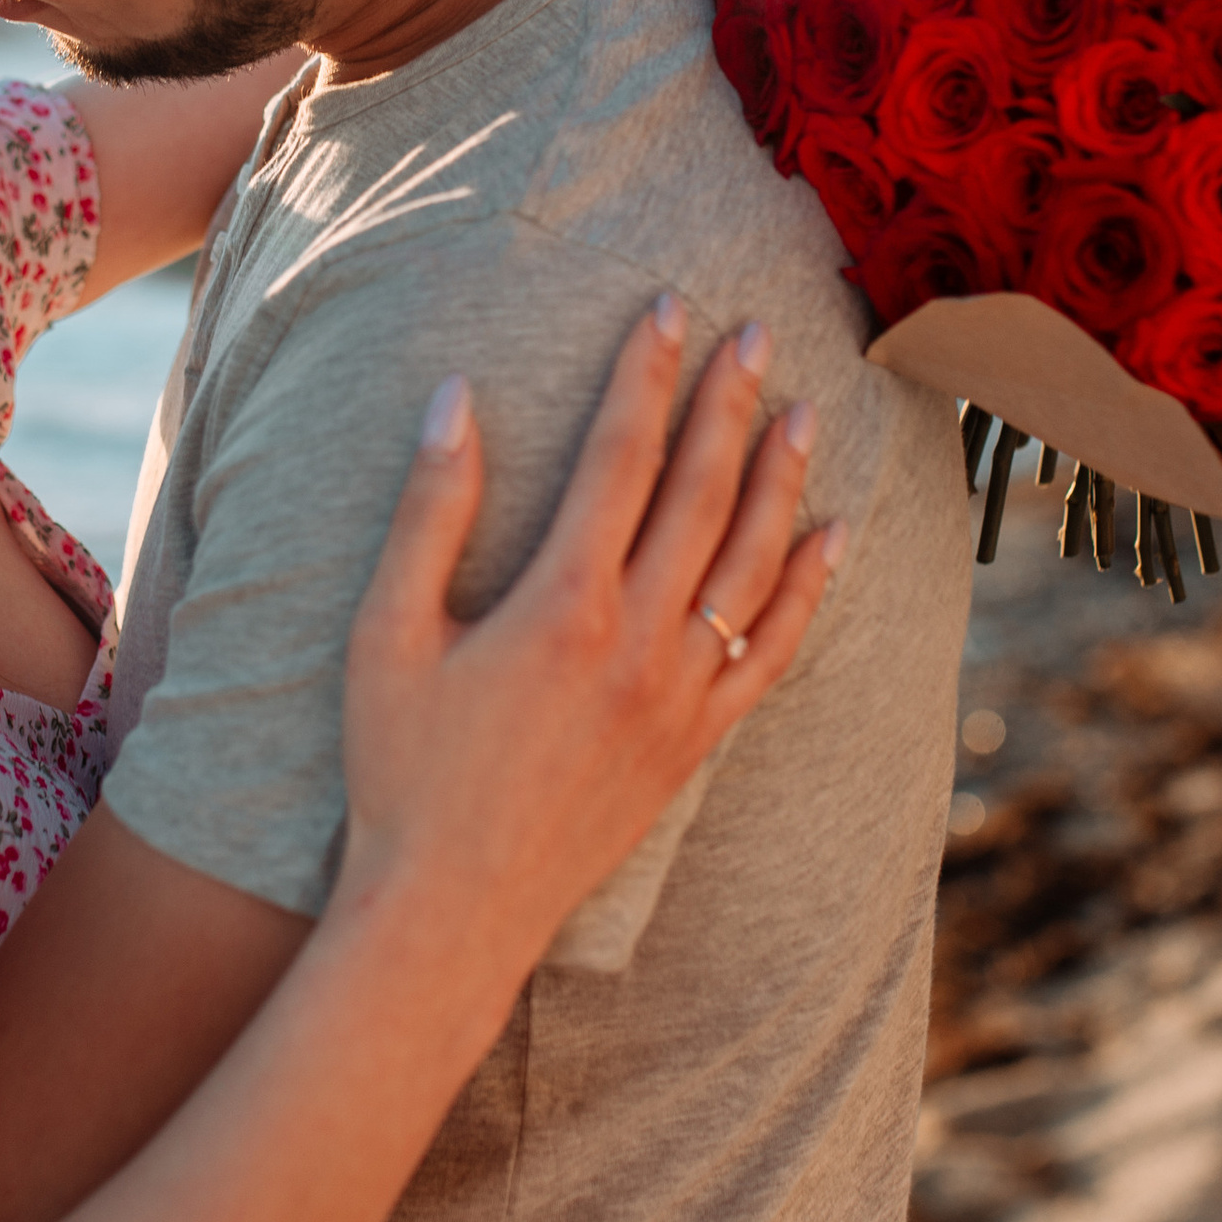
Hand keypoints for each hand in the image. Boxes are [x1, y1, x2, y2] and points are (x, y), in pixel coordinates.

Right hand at [337, 301, 837, 977]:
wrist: (450, 910)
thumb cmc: (402, 771)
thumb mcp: (388, 633)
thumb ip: (430, 511)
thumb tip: (454, 400)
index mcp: (562, 604)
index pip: (620, 457)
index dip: (646, 375)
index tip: (668, 310)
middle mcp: (638, 642)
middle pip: (702, 494)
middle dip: (729, 404)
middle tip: (758, 331)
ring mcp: (678, 696)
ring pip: (753, 565)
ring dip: (782, 481)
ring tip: (805, 412)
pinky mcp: (695, 743)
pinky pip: (774, 653)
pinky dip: (810, 591)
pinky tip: (833, 540)